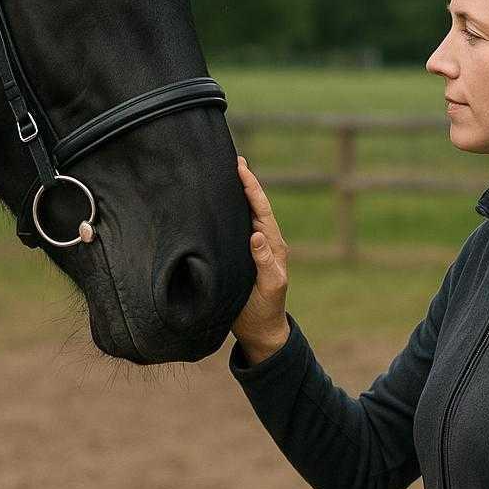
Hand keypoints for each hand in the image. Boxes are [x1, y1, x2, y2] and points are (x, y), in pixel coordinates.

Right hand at [234, 155, 290, 363]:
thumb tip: (256, 235)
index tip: (241, 167)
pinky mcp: (240, 256)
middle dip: (244, 182)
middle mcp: (263, 241)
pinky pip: (235, 228)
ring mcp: (252, 248)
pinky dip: (227, 213)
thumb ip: (265, 262)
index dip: (251, 188)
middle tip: (233, 158)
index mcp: (272, 245)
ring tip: (224, 173)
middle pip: (253, 205)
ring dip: (235, 195)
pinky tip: (216, 205)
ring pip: (243, 215)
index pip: (261, 209)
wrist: (260, 331)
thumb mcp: (269, 287)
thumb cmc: (265, 310)